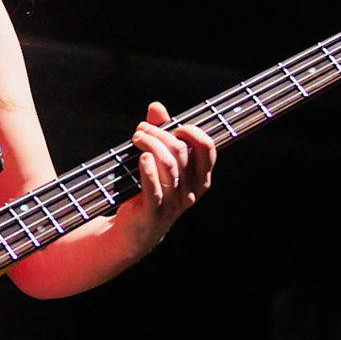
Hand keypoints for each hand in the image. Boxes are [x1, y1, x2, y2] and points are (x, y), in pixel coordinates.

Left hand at [118, 100, 215, 251]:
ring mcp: (173, 204)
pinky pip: (155, 188)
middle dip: (160, 134)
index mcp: (199, 180)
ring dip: (150, 144)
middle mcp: (191, 192)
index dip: (191, 131)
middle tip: (142, 130)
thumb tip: (157, 106)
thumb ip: (160, 133)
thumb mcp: (157, 160)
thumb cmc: (147, 192)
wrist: (133, 233)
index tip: (173, 126)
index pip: (207, 149)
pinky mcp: (153, 213)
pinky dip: (148, 170)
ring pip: (168, 165)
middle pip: (182, 152)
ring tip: (136, 138)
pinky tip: (141, 158)